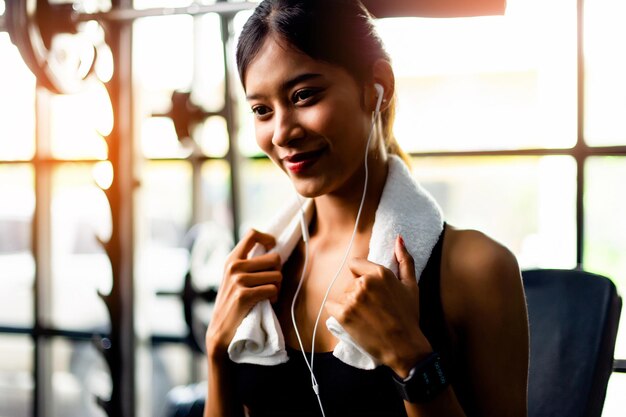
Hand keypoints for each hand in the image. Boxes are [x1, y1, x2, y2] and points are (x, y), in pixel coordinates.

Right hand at [205, 229, 282, 358]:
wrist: (220, 330)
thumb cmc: (232, 302)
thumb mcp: (233, 277)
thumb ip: (248, 263)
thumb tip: (274, 251)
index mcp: (232, 259)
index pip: (252, 234)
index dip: (268, 238)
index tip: (272, 248)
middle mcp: (234, 267)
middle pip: (274, 258)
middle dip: (278, 272)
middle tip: (271, 283)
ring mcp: (238, 281)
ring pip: (277, 276)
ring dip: (277, 287)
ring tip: (268, 294)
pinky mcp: (244, 296)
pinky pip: (273, 290)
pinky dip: (274, 297)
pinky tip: (266, 302)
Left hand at [326, 235, 431, 376]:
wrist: (404, 346)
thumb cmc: (408, 316)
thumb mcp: (411, 286)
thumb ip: (404, 260)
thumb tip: (399, 238)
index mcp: (379, 272)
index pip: (354, 264)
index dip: (362, 277)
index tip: (372, 292)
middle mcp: (364, 283)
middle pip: (349, 282)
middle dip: (357, 293)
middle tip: (373, 309)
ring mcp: (352, 298)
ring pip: (342, 295)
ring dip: (350, 305)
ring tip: (367, 317)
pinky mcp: (343, 314)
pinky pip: (331, 307)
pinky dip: (339, 313)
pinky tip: (354, 321)